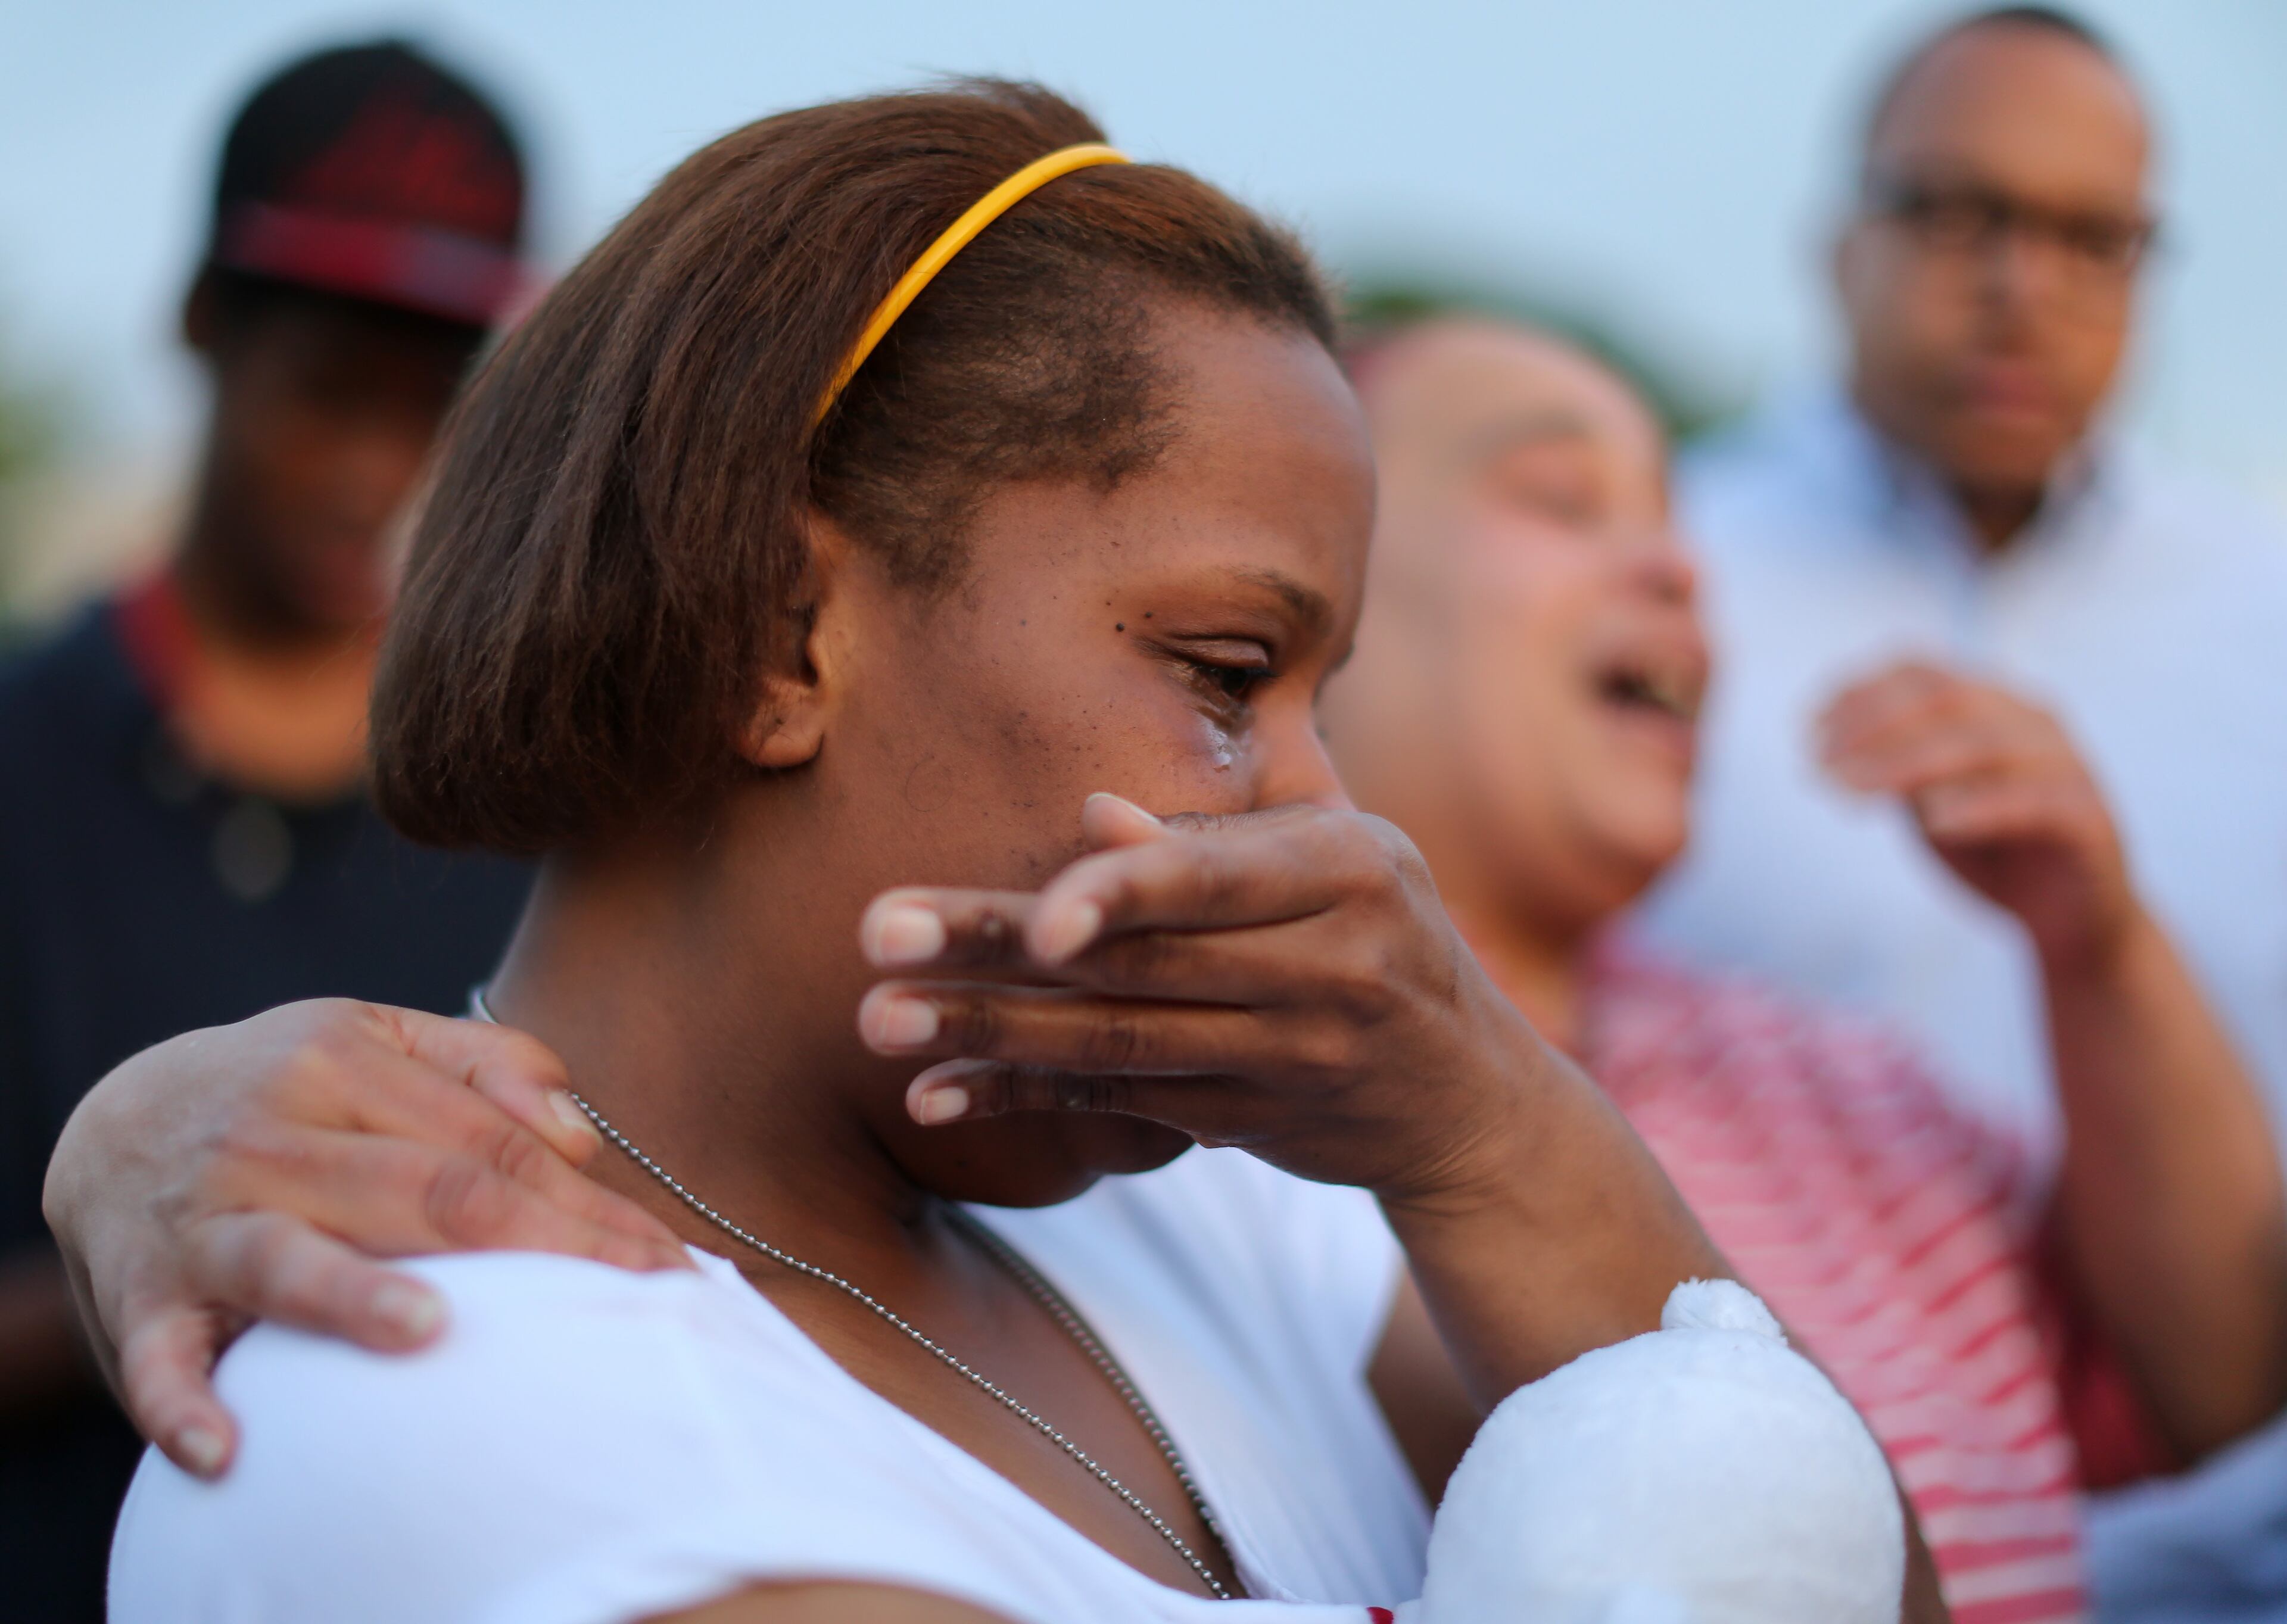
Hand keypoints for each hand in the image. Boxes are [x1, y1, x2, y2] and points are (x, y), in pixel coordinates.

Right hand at [41, 999, 688, 1478]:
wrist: (112, 1118)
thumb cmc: (287, 1089)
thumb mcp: (376, 1037)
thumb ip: (486, 1066)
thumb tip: (580, 1136)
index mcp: (342, 1061)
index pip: (492, 1145)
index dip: (587, 1208)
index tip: (667, 1266)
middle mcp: (274, 1132)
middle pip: (425, 1195)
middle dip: (538, 1249)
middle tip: (626, 1305)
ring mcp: (205, 1218)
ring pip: (290, 1256)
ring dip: (354, 1297)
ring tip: (426, 1330)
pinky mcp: (143, 1296)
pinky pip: (160, 1358)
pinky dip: (183, 1403)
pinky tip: (227, 1447)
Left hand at [854, 793, 1554, 1204]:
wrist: (1470, 1099)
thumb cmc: (1377, 937)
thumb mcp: (1328, 865)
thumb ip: (1211, 848)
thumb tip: (1092, 818)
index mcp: (1349, 868)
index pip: (1216, 881)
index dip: (1121, 899)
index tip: (1034, 924)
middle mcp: (1333, 965)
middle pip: (1146, 963)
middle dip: (1001, 951)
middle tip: (877, 937)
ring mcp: (1295, 1056)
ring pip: (1123, 1044)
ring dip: (990, 1035)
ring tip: (880, 1021)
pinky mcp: (1253, 1122)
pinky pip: (1121, 1103)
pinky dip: (1024, 1096)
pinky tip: (934, 1096)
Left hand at [1820, 661, 2137, 967]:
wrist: (2068, 919)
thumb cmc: (1988, 851)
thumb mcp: (1925, 804)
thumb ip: (1892, 769)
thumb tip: (1828, 745)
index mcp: (1993, 704)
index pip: (1923, 672)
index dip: (1861, 693)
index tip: (1809, 728)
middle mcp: (2033, 721)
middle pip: (1947, 700)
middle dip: (1874, 728)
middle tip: (1820, 764)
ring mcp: (2067, 764)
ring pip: (1984, 744)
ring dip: (1907, 764)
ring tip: (1851, 791)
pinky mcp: (2089, 817)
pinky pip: (2035, 800)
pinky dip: (1980, 805)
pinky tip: (1933, 822)